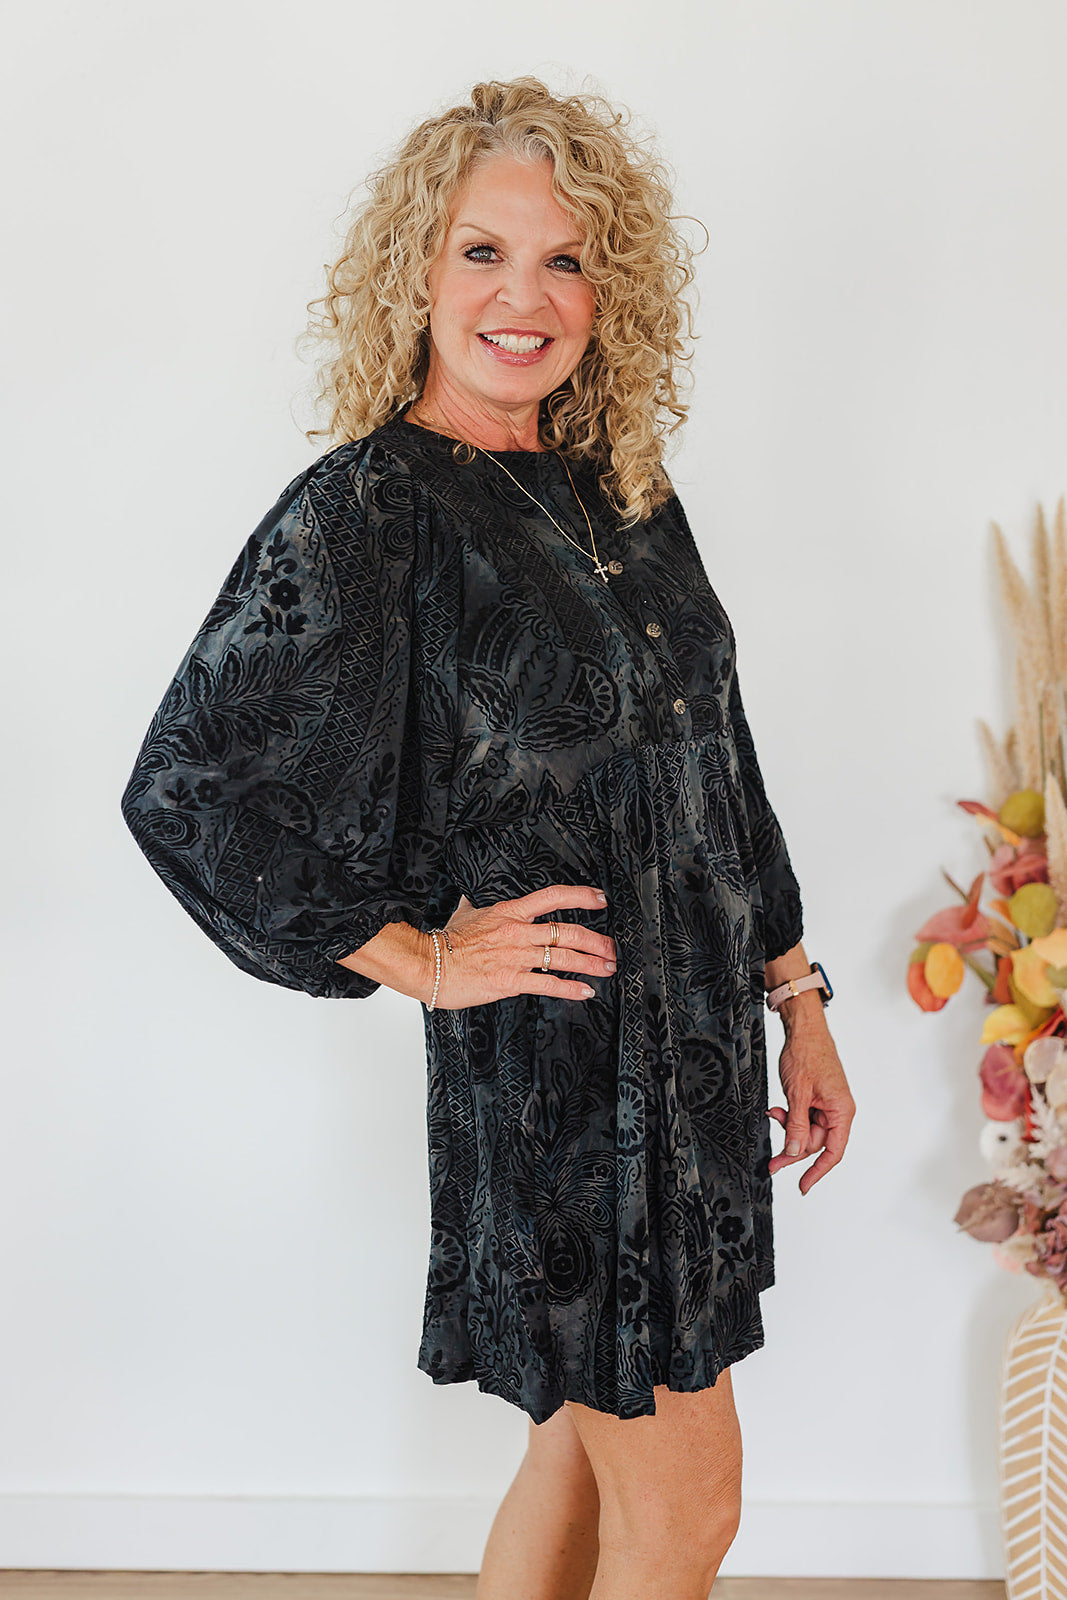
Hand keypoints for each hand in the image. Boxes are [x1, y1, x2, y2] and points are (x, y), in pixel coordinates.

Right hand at [432, 884, 615, 1008]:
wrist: (429, 965)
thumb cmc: (445, 941)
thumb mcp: (464, 912)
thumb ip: (475, 904)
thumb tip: (471, 895)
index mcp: (509, 912)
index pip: (552, 897)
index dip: (581, 896)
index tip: (600, 900)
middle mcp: (517, 932)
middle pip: (568, 931)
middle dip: (596, 941)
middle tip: (610, 948)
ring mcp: (515, 957)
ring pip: (563, 957)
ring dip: (591, 964)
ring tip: (607, 969)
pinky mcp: (510, 981)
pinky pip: (548, 984)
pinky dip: (571, 989)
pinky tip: (585, 992)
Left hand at [767, 1008, 854, 1193]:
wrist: (803, 1029)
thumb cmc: (807, 1055)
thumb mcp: (797, 1094)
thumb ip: (797, 1125)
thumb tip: (795, 1151)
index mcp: (841, 1111)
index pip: (833, 1151)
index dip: (818, 1171)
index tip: (803, 1186)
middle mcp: (837, 1111)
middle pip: (816, 1143)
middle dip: (793, 1148)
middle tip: (772, 1163)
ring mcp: (826, 1105)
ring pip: (806, 1131)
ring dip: (788, 1127)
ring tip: (774, 1114)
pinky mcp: (816, 1099)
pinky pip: (803, 1117)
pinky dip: (790, 1116)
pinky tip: (778, 1109)